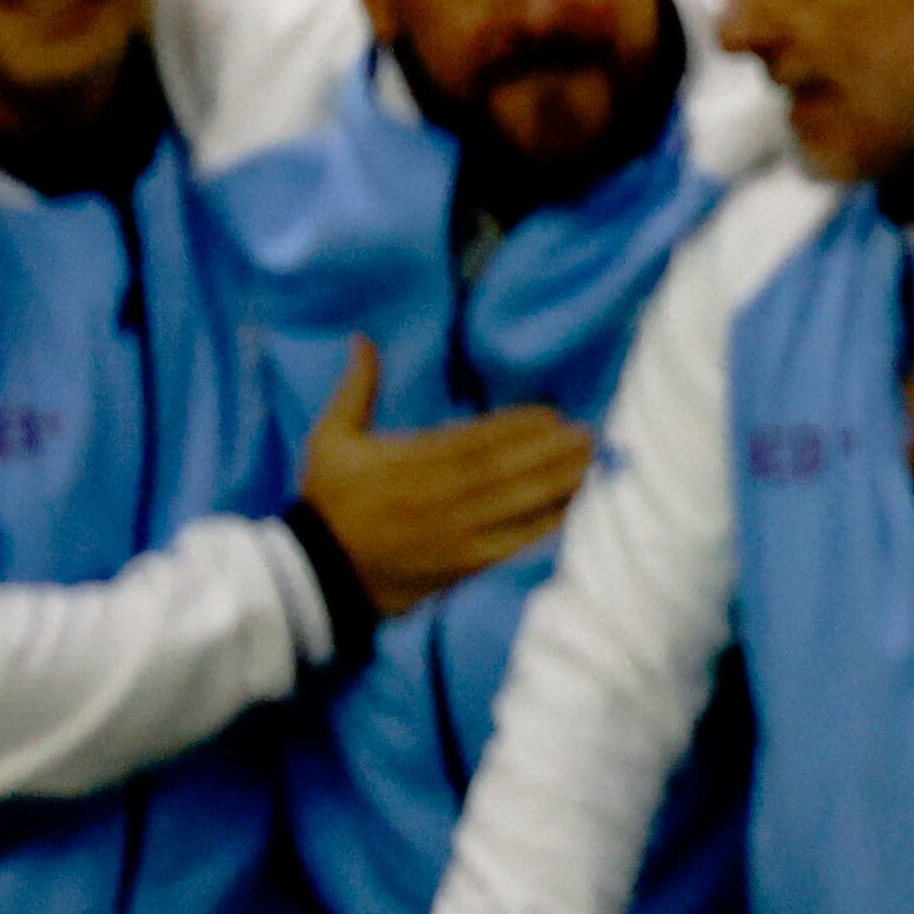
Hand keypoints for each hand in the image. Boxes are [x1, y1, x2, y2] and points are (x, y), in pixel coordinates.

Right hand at [300, 340, 596, 617]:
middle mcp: (438, 498)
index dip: (517, 427)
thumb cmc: (329, 501)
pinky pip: (510, 548)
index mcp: (411, 463)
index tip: (552, 413)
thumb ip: (355, 388)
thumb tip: (362, 337)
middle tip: (589, 436)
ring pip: (514, 508)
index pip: (475, 441)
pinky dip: (542, 531)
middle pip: (504, 473)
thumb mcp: (331, 439)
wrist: (320, 575)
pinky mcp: (462, 567)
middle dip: (550, 454)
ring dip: (557, 486)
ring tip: (593, 466)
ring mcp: (453, 536)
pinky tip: (572, 514)